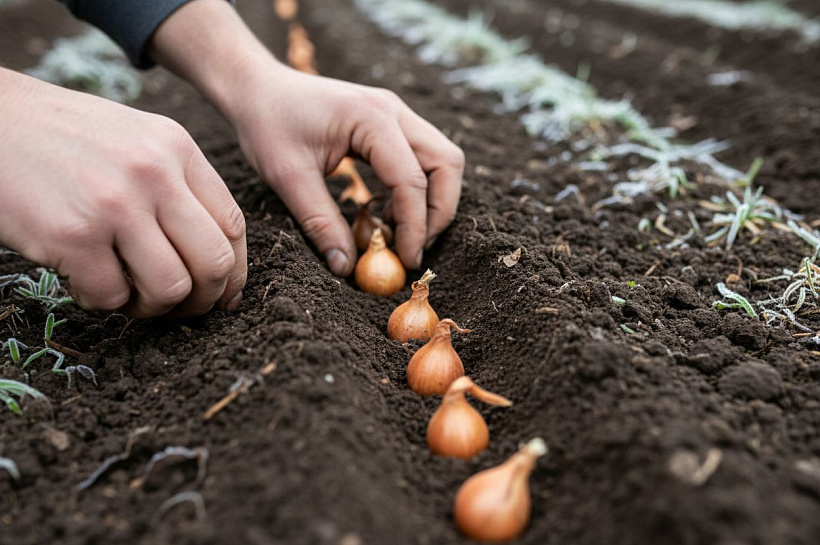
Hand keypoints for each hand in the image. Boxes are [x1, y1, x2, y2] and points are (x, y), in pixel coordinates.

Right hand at [0, 68, 246, 317]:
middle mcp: (155, 173)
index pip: (233, 226)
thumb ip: (178, 188)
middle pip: (213, 263)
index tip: (220, 294)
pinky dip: (101, 301)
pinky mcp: (73, 235)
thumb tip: (218, 264)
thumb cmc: (63, 138)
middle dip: (202, 300)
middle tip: (177, 306)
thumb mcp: (136, 141)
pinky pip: (112, 297)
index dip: (232, 272)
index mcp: (177, 149)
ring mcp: (115, 204)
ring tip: (125, 292)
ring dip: (151, 307)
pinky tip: (81, 279)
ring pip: (171, 288)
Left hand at [228, 67, 464, 274]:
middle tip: (414, 248)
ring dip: (432, 201)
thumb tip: (346, 268)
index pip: (412, 180)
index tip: (406, 262)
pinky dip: (417, 190)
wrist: (258, 88)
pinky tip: (387, 212)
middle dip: (438, 212)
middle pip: (447, 163)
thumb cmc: (267, 125)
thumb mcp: (288, 178)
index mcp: (371, 117)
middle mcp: (393, 110)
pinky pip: (423, 157)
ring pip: (443, 159)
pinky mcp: (390, 122)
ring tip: (399, 233)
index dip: (415, 227)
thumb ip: (321, 224)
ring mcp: (396, 113)